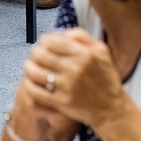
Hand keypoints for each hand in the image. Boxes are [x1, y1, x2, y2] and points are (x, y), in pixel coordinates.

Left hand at [21, 28, 137, 133]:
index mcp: (84, 54)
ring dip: (29, 67)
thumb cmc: (105, 78)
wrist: (111, 108)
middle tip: (36, 55)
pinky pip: (36, 91)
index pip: (52, 41)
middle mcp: (74, 69)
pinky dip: (29, 85)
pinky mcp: (61, 102)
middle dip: (35, 52)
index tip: (44, 44)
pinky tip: (31, 82)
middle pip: (40, 55)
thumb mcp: (101, 50)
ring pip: (34, 72)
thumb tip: (58, 32)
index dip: (44, 41)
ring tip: (31, 67)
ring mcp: (66, 86)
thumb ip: (80, 36)